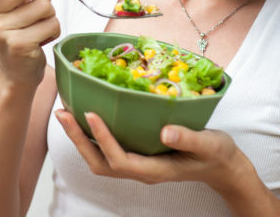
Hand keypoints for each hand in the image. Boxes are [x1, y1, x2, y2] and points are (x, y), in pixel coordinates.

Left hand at [55, 109, 244, 191]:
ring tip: (65, 113)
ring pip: (99, 158)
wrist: (220, 165)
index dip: (103, 139)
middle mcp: (140, 170)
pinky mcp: (135, 154)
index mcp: (155, 170)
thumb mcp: (209, 144)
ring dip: (79, 138)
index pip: (121, 160)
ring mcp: (136, 164)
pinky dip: (90, 135)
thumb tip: (165, 132)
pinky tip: (84, 116)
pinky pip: (106, 150)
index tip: (90, 113)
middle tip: (62, 113)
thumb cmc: (215, 154)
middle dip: (79, 140)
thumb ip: (189, 138)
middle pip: (100, 163)